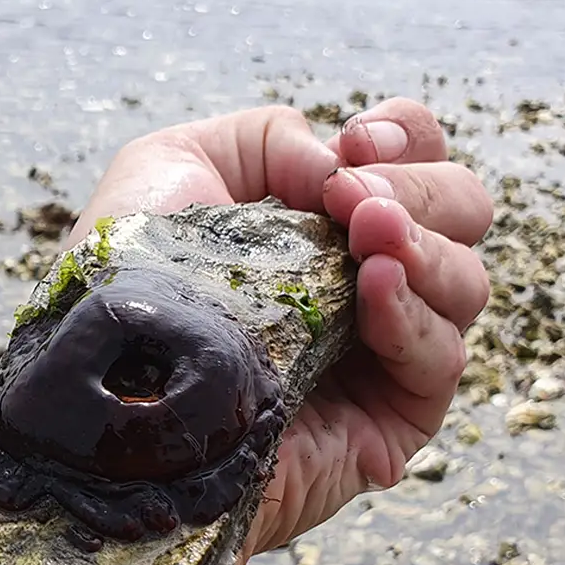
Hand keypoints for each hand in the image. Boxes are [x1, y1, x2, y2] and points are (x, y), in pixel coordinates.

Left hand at [64, 98, 492, 554]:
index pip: (418, 158)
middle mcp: (367, 282)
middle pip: (463, 211)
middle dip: (417, 188)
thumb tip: (343, 170)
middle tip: (351, 197)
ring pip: (467, 284)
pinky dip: (414, 316)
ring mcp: (383, 356)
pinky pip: (441, 361)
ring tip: (364, 235)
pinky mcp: (388, 427)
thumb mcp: (172, 167)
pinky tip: (371, 290)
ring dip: (422, 246)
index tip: (355, 145)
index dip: (407, 137)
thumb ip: (268, 138)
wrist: (98, 402)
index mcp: (326, 220)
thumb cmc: (121, 289)